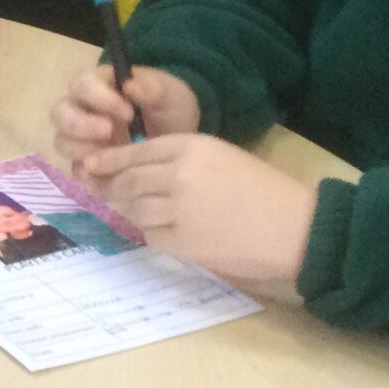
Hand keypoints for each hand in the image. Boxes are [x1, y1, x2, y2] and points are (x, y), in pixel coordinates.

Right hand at [53, 63, 200, 168]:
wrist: (180, 144)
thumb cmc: (171, 111)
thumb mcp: (170, 95)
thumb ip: (153, 87)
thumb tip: (129, 86)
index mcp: (98, 86)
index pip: (82, 84)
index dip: (98, 97)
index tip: (128, 112)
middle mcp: (82, 110)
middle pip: (61, 113)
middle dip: (80, 124)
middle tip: (109, 132)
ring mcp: (81, 140)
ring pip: (63, 142)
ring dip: (81, 149)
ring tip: (110, 157)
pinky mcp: (87, 165)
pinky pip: (76, 171)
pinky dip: (88, 176)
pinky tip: (110, 178)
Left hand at [81, 134, 315, 285]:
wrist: (296, 229)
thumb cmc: (266, 191)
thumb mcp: (223, 159)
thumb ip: (183, 161)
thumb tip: (142, 173)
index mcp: (193, 146)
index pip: (138, 151)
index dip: (111, 160)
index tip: (92, 165)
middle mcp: (180, 173)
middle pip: (129, 180)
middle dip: (110, 188)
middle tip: (99, 194)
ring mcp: (179, 208)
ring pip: (133, 209)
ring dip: (124, 213)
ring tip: (119, 214)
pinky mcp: (182, 241)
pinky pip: (149, 235)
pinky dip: (145, 234)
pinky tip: (149, 232)